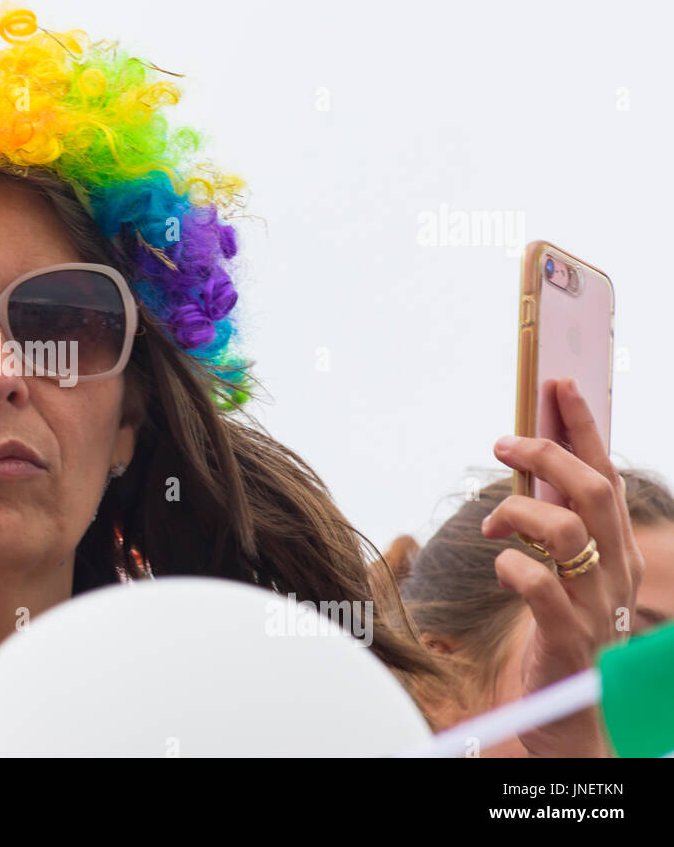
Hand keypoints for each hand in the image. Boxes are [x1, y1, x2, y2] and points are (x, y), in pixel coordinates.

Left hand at [482, 377, 643, 756]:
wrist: (568, 721)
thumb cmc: (556, 637)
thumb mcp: (558, 573)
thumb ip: (546, 525)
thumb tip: (523, 467)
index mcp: (614, 553)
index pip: (604, 474)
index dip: (582, 427)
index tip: (557, 384)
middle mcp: (616, 573)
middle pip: (593, 490)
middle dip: (548, 453)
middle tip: (504, 441)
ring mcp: (598, 606)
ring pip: (567, 528)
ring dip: (518, 511)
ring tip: (491, 524)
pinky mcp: (570, 639)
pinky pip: (540, 585)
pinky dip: (512, 565)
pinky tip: (500, 568)